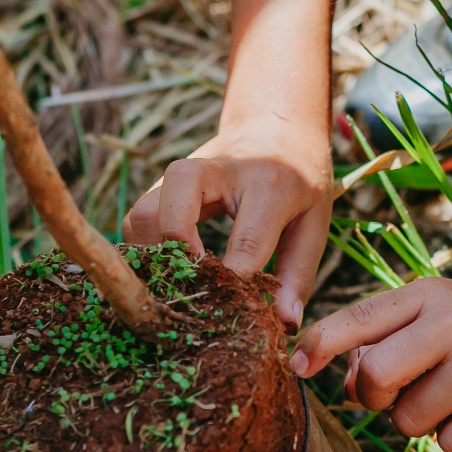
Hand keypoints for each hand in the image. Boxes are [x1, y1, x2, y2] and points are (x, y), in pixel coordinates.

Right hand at [122, 126, 332, 325]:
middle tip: (198, 287)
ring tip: (182, 280)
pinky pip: (137, 219)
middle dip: (178, 257)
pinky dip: (146, 249)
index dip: (236, 282)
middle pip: (170, 210)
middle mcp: (216, 171)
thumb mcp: (315, 223)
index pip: (245, 239)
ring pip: (141, 213)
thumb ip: (298, 274)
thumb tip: (283, 323)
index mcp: (268, 184)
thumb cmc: (300, 184)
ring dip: (154, 255)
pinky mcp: (162, 183)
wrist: (276, 128)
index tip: (235, 311)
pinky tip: (171, 268)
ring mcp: (182, 173)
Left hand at [289, 277, 451, 451]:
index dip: (319, 343)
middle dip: (374, 395)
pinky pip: (448, 445)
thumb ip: (379, 339)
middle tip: (398, 389)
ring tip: (451, 393)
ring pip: (409, 422)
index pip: (361, 318)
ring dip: (418, 418)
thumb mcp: (430, 310)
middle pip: (375, 380)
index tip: (296, 365)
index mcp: (427, 295)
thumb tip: (341, 389)